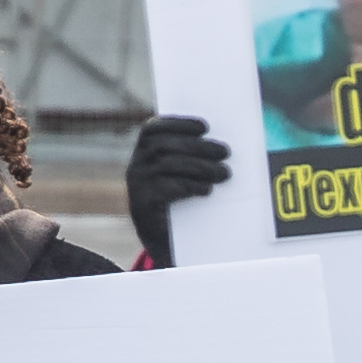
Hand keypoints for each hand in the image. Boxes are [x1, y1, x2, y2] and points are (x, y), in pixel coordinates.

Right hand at [122, 114, 229, 267]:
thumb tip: (219, 145)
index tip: (205, 127)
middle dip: (197, 146)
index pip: (153, 129)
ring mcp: (137, 186)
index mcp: (143, 153)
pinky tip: (207, 189)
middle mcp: (136, 166)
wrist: (163, 239)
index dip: (178, 124)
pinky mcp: (142, 206)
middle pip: (163, 146)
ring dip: (199, 166)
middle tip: (225, 152)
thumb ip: (190, 157)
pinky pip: (165, 189)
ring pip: (166, 165)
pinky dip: (190, 186)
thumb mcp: (181, 175)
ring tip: (224, 173)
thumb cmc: (179, 200)